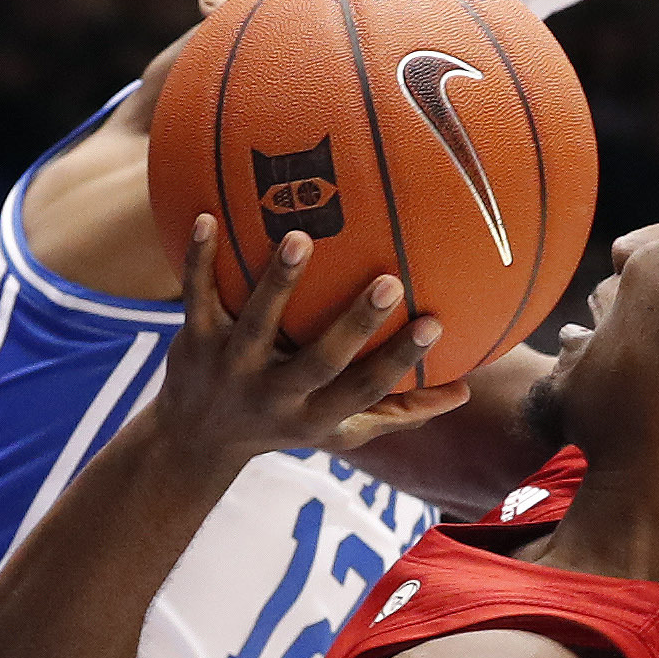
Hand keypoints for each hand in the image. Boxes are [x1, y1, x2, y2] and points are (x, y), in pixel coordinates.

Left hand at [148, 220, 451, 476]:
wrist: (194, 441)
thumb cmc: (284, 423)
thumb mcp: (339, 431)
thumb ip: (398, 411)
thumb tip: (464, 391)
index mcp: (315, 415)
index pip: (365, 389)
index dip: (399, 360)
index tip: (434, 323)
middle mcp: (275, 395)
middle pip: (319, 362)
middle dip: (354, 325)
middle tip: (388, 280)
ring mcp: (232, 368)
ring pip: (256, 326)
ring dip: (278, 283)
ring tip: (300, 236)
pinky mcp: (194, 343)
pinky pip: (195, 299)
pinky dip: (198, 261)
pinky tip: (207, 216)